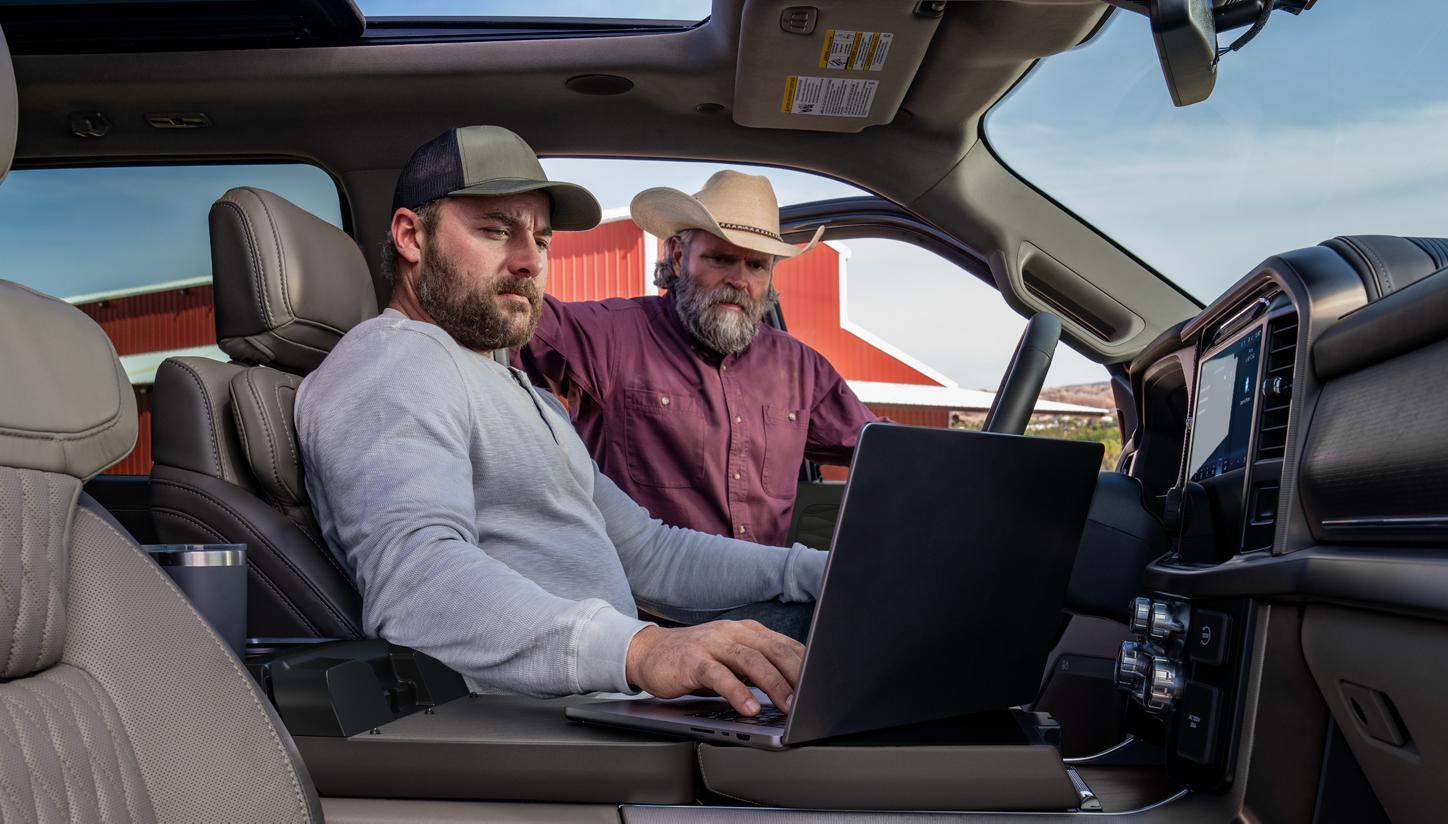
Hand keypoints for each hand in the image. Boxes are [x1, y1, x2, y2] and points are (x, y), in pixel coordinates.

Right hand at [625, 620, 804, 715]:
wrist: (649, 652)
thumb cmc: (694, 659)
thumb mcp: (731, 659)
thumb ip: (757, 668)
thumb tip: (793, 688)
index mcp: (748, 631)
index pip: (786, 645)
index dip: (808, 666)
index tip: (823, 686)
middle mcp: (733, 632)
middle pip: (774, 650)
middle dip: (798, 675)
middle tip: (812, 699)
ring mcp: (713, 644)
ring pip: (751, 661)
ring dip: (773, 684)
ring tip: (788, 706)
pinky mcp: (693, 660)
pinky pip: (719, 675)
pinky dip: (737, 692)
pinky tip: (748, 708)